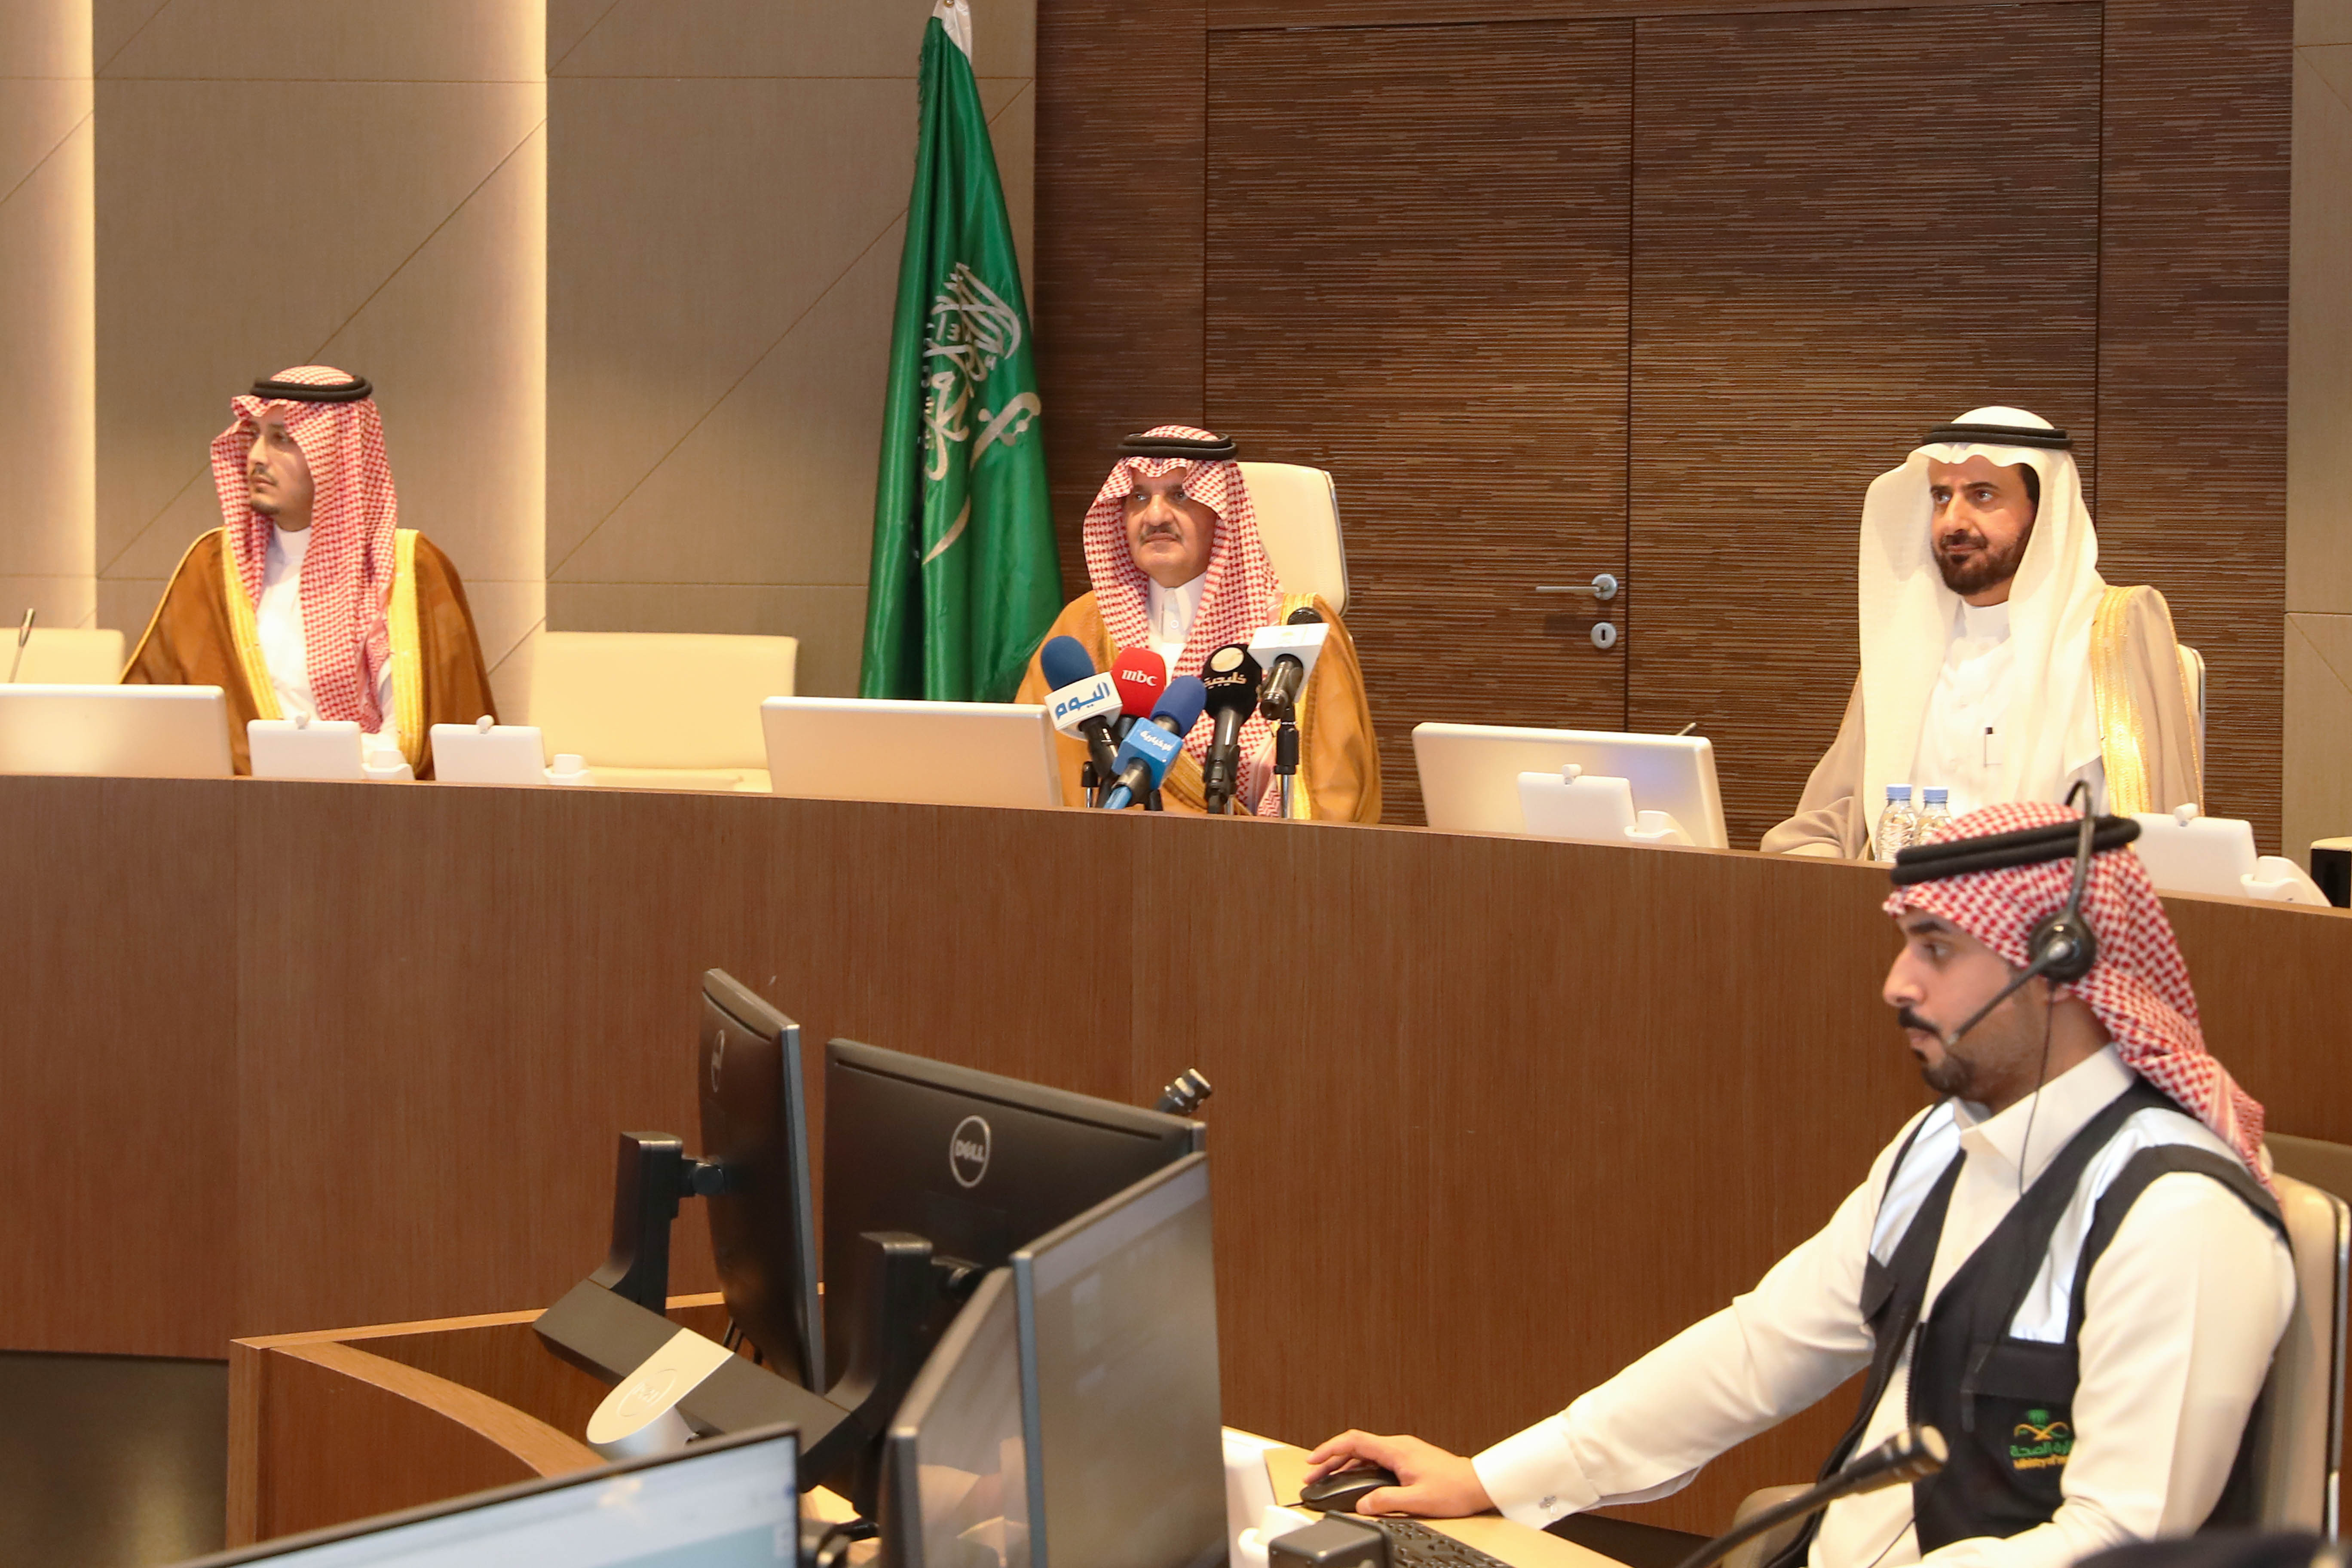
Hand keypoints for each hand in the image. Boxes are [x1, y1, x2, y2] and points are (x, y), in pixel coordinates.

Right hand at [1303, 1430, 1494, 1518]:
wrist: (1478, 1484)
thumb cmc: (1454, 1489)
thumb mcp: (1417, 1500)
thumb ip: (1386, 1501)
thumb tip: (1362, 1504)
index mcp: (1396, 1450)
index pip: (1354, 1441)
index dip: (1329, 1449)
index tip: (1313, 1460)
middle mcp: (1397, 1446)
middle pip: (1355, 1447)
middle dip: (1330, 1460)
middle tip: (1312, 1476)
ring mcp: (1402, 1452)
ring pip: (1364, 1454)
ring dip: (1343, 1465)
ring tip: (1326, 1480)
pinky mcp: (1407, 1460)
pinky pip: (1375, 1460)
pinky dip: (1358, 1468)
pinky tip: (1352, 1481)